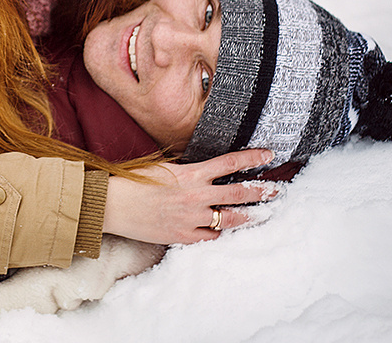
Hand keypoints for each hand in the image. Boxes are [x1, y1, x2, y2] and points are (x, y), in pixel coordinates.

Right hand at [102, 149, 279, 245]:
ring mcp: (192, 218)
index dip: (252, 158)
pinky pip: (210, 236)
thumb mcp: (164, 166)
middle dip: (261, 191)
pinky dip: (217, 232)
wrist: (114, 204)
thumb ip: (188, 170)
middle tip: (277, 190)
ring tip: (261, 214)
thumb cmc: (134, 180)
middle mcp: (196, 195)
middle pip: (238, 192)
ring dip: (249, 215)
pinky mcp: (184, 236)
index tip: (268, 155)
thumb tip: (205, 171)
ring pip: (230, 218)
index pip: (230, 162)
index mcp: (191, 173)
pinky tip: (222, 230)